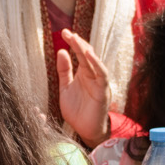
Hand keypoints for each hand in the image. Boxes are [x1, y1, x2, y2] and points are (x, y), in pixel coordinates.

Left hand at [54, 31, 113, 148]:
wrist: (85, 131)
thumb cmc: (77, 111)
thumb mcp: (65, 88)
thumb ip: (64, 71)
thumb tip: (61, 52)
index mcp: (83, 74)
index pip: (79, 54)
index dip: (73, 43)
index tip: (63, 33)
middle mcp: (92, 75)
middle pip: (86, 54)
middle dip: (78, 43)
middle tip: (67, 33)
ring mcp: (99, 82)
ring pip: (94, 62)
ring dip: (86, 50)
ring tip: (76, 39)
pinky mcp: (103, 91)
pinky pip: (102, 74)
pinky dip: (97, 64)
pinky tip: (89, 55)